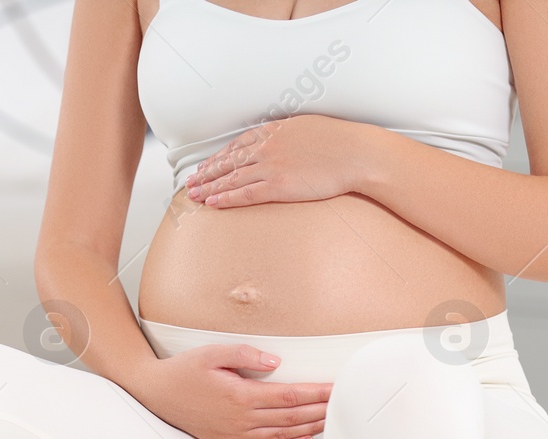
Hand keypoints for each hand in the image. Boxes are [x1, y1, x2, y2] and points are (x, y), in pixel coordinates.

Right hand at [125, 344, 330, 438]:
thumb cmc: (184, 370)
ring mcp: (236, 434)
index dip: (316, 393)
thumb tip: (276, 362)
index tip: (335, 388)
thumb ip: (245, 355)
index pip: (289, 395)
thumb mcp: (212, 353)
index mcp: (240, 395)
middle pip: (292, 416)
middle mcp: (241, 419)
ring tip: (332, 419)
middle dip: (321, 409)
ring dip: (310, 427)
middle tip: (343, 402)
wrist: (156, 393)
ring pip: (282, 433)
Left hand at [185, 115, 375, 207]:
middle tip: (190, 181)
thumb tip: (285, 142)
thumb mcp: (310, 128)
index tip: (207, 164)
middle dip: (207, 172)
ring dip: (209, 186)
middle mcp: (267, 146)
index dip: (219, 156)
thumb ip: (291, 135)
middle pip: (228, 161)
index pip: (238, 145)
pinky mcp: (279, 186)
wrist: (357, 153)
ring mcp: (271, 166)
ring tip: (193, 194)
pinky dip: (226, 198)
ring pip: (231, 177)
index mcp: (275, 130)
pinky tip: (212, 202)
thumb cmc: (342, 142)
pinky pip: (245, 193)